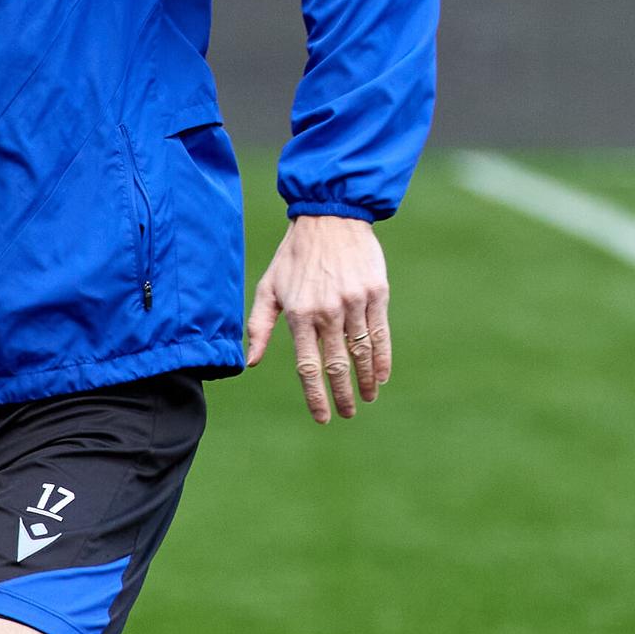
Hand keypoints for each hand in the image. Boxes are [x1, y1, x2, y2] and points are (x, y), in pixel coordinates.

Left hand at [244, 215, 390, 421]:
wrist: (329, 216)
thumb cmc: (294, 255)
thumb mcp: (268, 287)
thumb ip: (260, 326)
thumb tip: (252, 362)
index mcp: (299, 314)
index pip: (309, 366)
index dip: (316, 395)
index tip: (323, 417)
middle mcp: (328, 311)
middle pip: (338, 365)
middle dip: (343, 395)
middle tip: (347, 414)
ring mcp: (354, 302)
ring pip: (362, 352)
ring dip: (365, 380)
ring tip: (366, 398)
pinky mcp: (375, 293)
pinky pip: (381, 333)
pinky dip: (382, 358)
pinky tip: (381, 375)